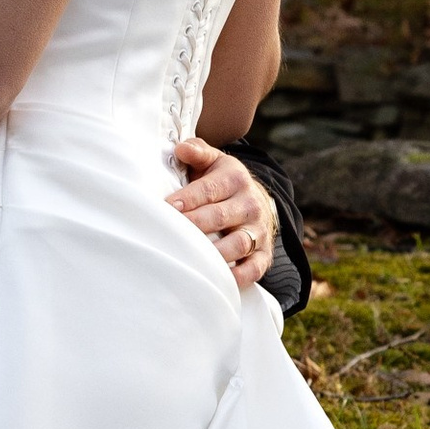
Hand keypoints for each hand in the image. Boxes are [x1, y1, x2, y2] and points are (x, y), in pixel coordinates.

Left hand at [169, 137, 280, 290]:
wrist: (257, 200)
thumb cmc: (222, 181)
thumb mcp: (213, 161)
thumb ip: (197, 152)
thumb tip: (181, 149)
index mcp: (235, 178)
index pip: (208, 190)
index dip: (186, 199)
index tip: (166, 208)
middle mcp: (250, 204)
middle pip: (219, 217)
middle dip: (193, 226)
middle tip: (168, 234)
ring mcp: (258, 231)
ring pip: (237, 244)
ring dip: (214, 254)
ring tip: (189, 258)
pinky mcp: (263, 254)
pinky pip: (253, 269)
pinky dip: (238, 277)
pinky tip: (218, 280)